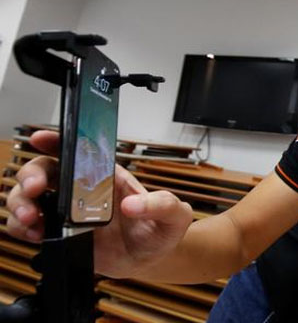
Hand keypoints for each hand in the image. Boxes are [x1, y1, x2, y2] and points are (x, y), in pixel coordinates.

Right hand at [6, 130, 192, 277]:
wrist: (151, 260)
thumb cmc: (161, 231)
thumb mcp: (174, 215)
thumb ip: (163, 204)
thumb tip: (134, 204)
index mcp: (108, 176)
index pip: (80, 150)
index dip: (57, 140)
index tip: (41, 139)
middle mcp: (83, 189)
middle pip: (44, 169)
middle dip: (32, 174)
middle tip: (35, 189)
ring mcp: (68, 211)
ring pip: (29, 195)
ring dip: (21, 202)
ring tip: (31, 218)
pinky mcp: (59, 233)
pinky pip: (28, 225)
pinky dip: (22, 228)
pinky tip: (35, 233)